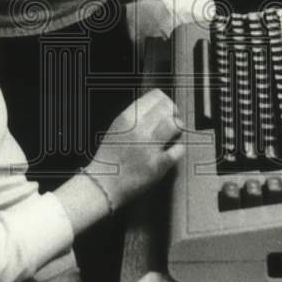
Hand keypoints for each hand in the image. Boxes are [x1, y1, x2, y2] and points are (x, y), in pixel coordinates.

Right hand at [86, 89, 183, 209]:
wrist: (103, 185)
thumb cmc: (109, 158)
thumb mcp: (117, 127)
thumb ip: (135, 114)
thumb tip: (158, 105)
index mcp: (126, 118)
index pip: (155, 96)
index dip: (165, 101)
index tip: (167, 107)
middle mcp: (138, 130)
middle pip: (168, 108)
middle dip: (173, 113)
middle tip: (173, 119)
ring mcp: (149, 147)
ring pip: (176, 125)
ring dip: (178, 128)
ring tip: (174, 133)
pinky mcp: (159, 165)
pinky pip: (179, 149)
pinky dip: (178, 147)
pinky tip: (172, 149)